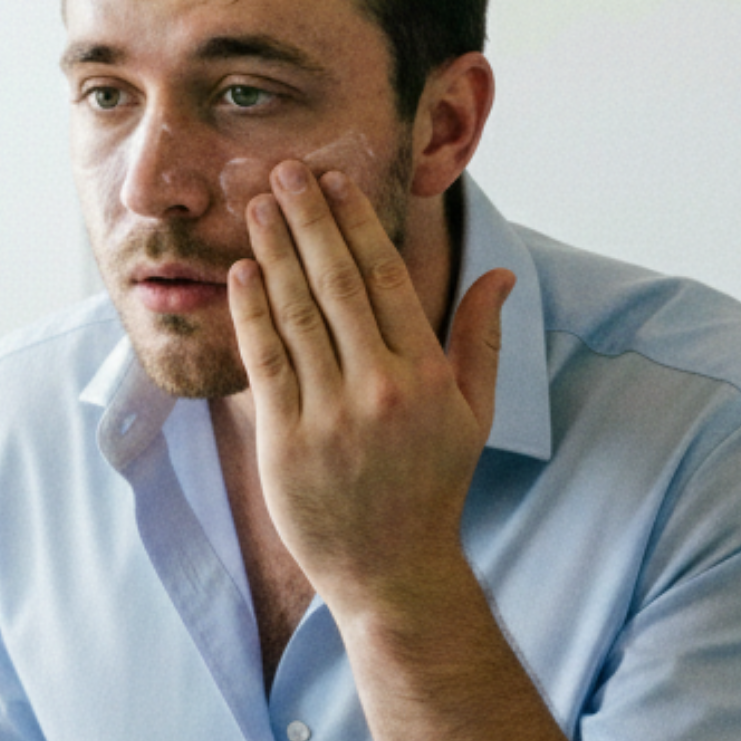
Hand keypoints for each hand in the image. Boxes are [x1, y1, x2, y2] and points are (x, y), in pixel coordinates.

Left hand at [226, 161, 514, 627]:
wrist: (391, 570)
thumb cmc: (431, 486)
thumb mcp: (473, 413)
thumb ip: (482, 339)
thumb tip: (498, 273)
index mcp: (426, 374)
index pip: (386, 278)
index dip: (357, 224)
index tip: (335, 181)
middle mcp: (380, 388)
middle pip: (338, 283)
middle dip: (309, 219)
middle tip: (285, 169)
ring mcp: (330, 415)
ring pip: (297, 313)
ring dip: (274, 252)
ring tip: (259, 206)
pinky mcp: (286, 441)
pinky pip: (265, 361)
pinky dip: (251, 311)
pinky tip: (242, 271)